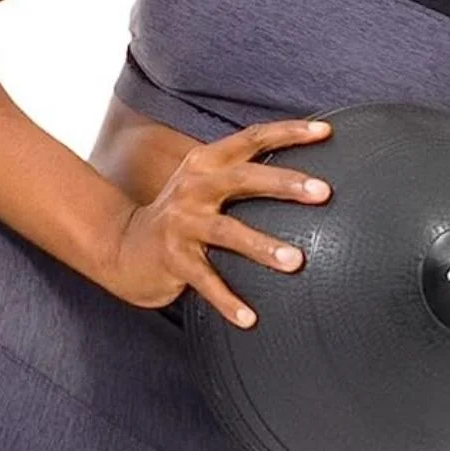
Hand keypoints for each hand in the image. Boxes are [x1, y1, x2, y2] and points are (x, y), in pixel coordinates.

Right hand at [106, 118, 333, 326]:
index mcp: (206, 163)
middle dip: (284, 183)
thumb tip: (306, 176)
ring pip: (227, 232)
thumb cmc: (181, 216)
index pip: (251, 138)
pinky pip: (206, 282)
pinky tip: (250, 319)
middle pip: (242, 178)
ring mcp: (181, 223)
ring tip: (296, 262)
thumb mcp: (204, 185)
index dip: (288, 132)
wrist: (124, 248)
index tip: (325, 131)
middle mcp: (193, 187)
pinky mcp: (173, 260)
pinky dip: (228, 301)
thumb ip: (243, 174)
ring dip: (262, 246)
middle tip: (323, 191)